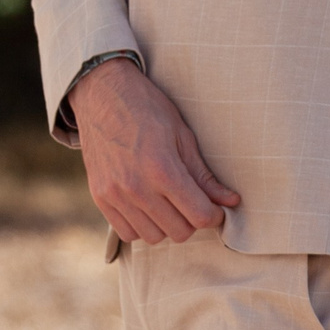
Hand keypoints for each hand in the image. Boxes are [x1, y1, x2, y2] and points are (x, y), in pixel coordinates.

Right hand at [69, 58, 240, 243]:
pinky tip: (145, 205)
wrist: (100, 92)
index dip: (213, 215)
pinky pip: (127, 232)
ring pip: (153, 237)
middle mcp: (136, 186)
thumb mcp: (181, 134)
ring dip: (166, 225)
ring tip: (167, 203)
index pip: (199, 216)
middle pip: (179, 232)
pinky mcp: (99, 196)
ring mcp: (114, 194)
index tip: (214, 206)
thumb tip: (230, 201)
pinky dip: (141, 225)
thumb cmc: (145, 107)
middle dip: (192, 220)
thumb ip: (203, 174)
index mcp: (162, 168)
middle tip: (191, 201)